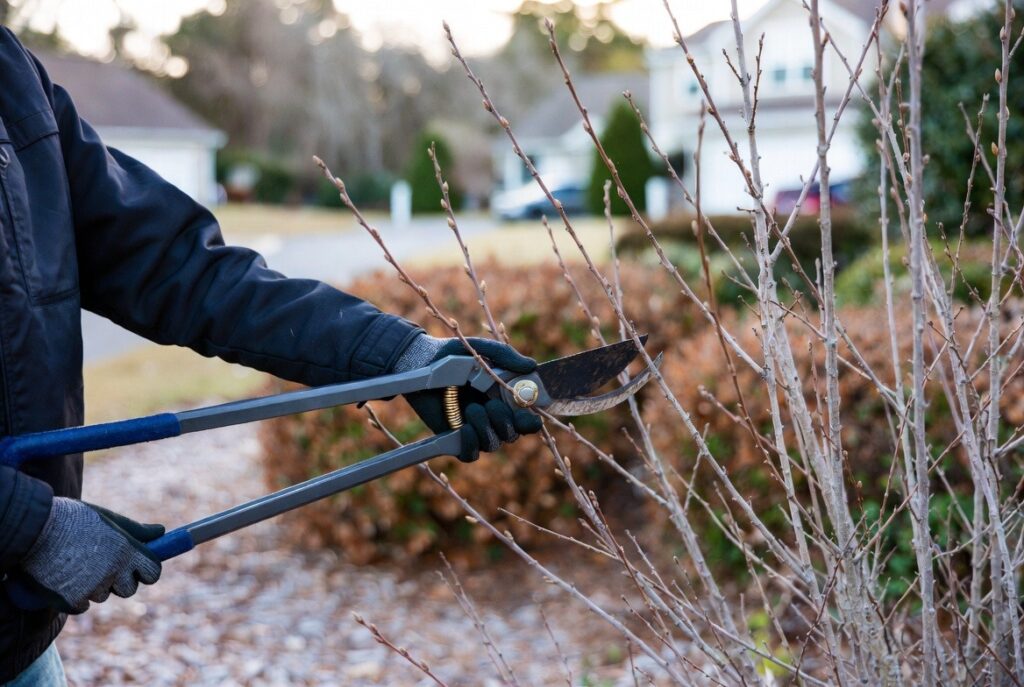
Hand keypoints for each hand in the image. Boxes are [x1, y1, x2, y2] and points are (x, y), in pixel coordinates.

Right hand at [18, 498, 163, 613]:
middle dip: (121, 582)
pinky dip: (74, 596)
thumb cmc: (72, 519)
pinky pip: (82, 605)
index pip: (153, 572)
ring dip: (94, 585)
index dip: (147, 572)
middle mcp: (113, 570)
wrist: (33, 530)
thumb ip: (135, 530)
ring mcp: (92, 587)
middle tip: (103, 566)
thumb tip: (161, 531)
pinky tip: (64, 577)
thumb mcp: (107, 518)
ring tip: (76, 563)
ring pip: (102, 595)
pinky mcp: (71, 600)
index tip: (140, 569)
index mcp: (126, 549)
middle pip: (129, 589)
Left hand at [392, 335, 543, 461]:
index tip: (528, 417)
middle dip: (506, 422)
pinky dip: (471, 444)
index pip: (526, 419)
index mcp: (504, 398)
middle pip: (512, 434)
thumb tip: (531, 366)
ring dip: (486, 428)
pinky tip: (465, 428)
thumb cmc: (453, 355)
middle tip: (491, 404)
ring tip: (472, 409)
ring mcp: (474, 428)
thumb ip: (505, 357)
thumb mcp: (481, 350)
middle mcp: (492, 416)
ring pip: (493, 444)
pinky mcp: (454, 438)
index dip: (531, 423)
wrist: (421, 362)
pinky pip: (470, 454)